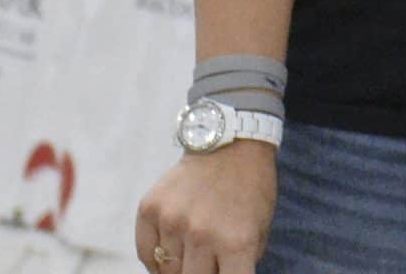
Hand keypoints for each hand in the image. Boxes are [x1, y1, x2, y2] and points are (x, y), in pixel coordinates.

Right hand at [136, 141, 276, 273]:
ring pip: (167, 271)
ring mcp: (172, 221)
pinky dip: (156, 259)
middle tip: (207, 262)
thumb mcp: (259, 229)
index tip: (223, 271)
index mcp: (236, 242)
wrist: (231, 144)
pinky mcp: (150, 208)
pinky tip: (172, 249)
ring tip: (192, 251)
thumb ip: (241, 262)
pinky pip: (146, 253)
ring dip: (179, 267)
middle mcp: (201, 234)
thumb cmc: (250, 190)